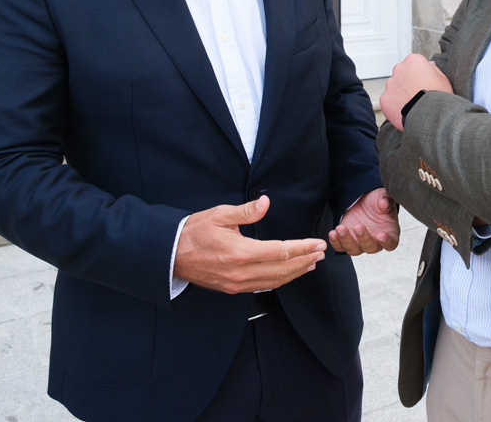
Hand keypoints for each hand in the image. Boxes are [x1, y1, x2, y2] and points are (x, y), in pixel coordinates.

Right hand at [173, 196, 326, 293]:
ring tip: (310, 263)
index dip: (303, 248)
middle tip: (321, 253)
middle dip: (304, 261)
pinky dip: (279, 280)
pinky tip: (288, 274)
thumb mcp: (219, 215)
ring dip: (295, 273)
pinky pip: (262, 287)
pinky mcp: (232, 289)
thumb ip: (246, 211)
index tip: (318, 244)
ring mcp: (237, 284)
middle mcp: (241, 273)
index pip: (281, 251)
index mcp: (240, 253)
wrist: (169, 254)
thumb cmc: (194, 231)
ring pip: (274, 281)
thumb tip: (266, 203)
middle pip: (282, 270)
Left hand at [328, 188, 400, 254]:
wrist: (363, 201)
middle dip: (363, 239)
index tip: (381, 235)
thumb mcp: (383, 196)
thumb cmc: (377, 201)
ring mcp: (360, 243)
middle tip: (358, 226)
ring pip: (354, 250)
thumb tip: (385, 204)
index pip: (391, 243)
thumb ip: (386, 199)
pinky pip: (341, 247)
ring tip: (340, 228)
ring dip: (346, 241)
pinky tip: (333, 233)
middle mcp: (375, 242)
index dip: (387, 242)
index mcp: (389, 233)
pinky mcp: (347, 241)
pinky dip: (336, 242)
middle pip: (371, 248)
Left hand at [380, 53, 453, 130]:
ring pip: (394, 87)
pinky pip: (389, 101)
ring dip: (401, 94)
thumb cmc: (439, 96)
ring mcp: (390, 84)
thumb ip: (434, 69)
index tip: (425, 84)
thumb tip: (430, 64)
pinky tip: (406, 112)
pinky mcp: (384, 98)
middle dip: (408, 82)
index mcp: (413, 61)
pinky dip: (395, 106)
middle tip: (418, 94)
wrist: (430, 116)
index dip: (420, 75)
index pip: (414, 64)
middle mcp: (399, 69)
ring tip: (413, 105)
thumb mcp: (443, 79)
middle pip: (402, 74)